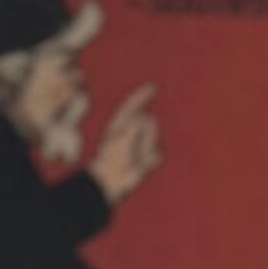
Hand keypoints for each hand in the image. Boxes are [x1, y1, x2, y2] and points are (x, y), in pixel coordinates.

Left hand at [92, 80, 162, 203]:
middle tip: (131, 148)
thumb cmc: (111, 159)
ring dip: (145, 150)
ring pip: (155, 139)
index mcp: (121, 123)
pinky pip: (157, 155)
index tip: (154, 87)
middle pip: (150, 123)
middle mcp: (132, 130)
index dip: (143, 95)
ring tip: (132, 159)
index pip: (133, 104)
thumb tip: (149, 118)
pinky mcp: (148, 157)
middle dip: (146, 135)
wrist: (110, 181)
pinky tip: (138, 167)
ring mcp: (140, 143)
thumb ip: (135, 125)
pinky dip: (149, 161)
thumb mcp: (121, 137)